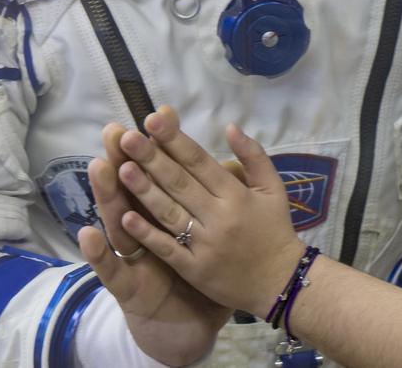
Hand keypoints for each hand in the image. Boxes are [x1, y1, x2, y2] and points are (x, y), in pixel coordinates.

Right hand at [77, 121, 228, 364]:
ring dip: (106, 196)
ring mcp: (131, 256)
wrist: (189, 326)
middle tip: (115, 130)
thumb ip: (213, 199)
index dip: (160, 146)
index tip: (158, 116)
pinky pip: (111, 269)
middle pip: (131, 189)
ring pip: (115, 221)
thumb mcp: (209, 234)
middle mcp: (143, 229)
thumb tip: (229, 159)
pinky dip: (98, 253)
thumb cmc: (200, 274)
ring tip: (98, 166)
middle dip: (124, 159)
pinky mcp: (125, 286)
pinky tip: (88, 232)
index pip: (161, 173)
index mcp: (166, 213)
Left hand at [115, 107, 304, 316]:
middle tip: (127, 138)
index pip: (199, 162)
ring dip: (144, 191)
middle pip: (180, 183)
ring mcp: (204, 244)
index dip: (175, 140)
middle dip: (152, 159)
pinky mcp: (194, 269)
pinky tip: (126, 218)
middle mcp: (219, 216)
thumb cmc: (274, 229)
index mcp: (236, 194)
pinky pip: (167, 249)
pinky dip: (147, 234)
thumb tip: (230, 126)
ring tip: (121, 169)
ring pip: (170, 213)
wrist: (280, 282)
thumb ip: (253, 156)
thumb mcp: (273, 188)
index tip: (153, 119)